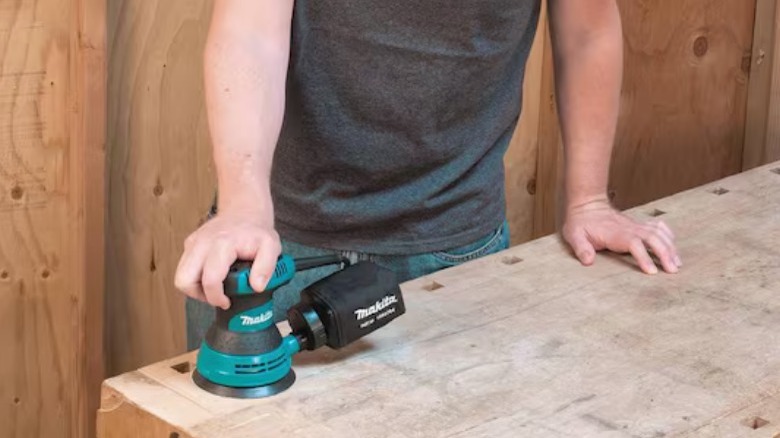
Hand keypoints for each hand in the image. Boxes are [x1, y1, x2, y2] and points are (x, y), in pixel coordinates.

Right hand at [174, 211, 280, 308]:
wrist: (244, 210)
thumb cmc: (256, 230)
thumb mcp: (271, 246)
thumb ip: (266, 267)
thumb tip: (257, 287)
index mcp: (222, 244)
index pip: (210, 279)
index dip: (216, 297)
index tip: (227, 301)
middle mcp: (202, 243)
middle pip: (184, 280)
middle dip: (199, 294)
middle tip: (216, 295)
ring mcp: (193, 243)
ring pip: (180, 276)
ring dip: (195, 287)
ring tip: (215, 286)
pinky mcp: (189, 244)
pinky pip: (184, 268)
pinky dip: (195, 276)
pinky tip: (213, 273)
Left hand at [561, 198, 681, 273]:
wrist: (586, 205)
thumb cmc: (580, 223)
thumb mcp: (574, 235)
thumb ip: (581, 247)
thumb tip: (588, 261)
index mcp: (615, 234)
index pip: (634, 244)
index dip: (644, 257)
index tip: (652, 271)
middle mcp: (629, 228)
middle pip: (653, 238)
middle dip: (665, 253)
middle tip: (673, 270)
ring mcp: (635, 225)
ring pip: (658, 233)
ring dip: (670, 247)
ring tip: (677, 263)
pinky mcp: (638, 224)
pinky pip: (657, 226)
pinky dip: (667, 234)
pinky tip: (673, 244)